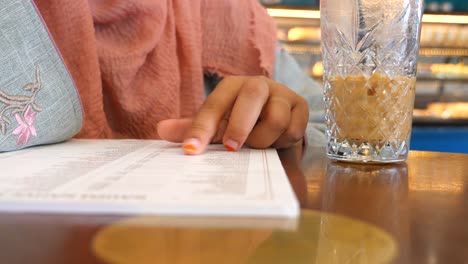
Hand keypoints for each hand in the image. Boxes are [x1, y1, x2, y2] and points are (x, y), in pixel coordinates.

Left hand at [157, 76, 308, 154]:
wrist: (277, 116)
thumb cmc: (241, 120)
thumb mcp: (217, 124)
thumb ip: (194, 127)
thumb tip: (161, 130)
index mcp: (232, 86)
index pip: (215, 104)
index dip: (201, 128)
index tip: (191, 150)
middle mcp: (258, 85)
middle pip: (251, 96)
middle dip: (239, 125)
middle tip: (230, 148)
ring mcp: (282, 95)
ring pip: (275, 118)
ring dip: (263, 140)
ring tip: (257, 145)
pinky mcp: (301, 108)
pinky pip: (293, 130)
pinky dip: (282, 142)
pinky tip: (275, 142)